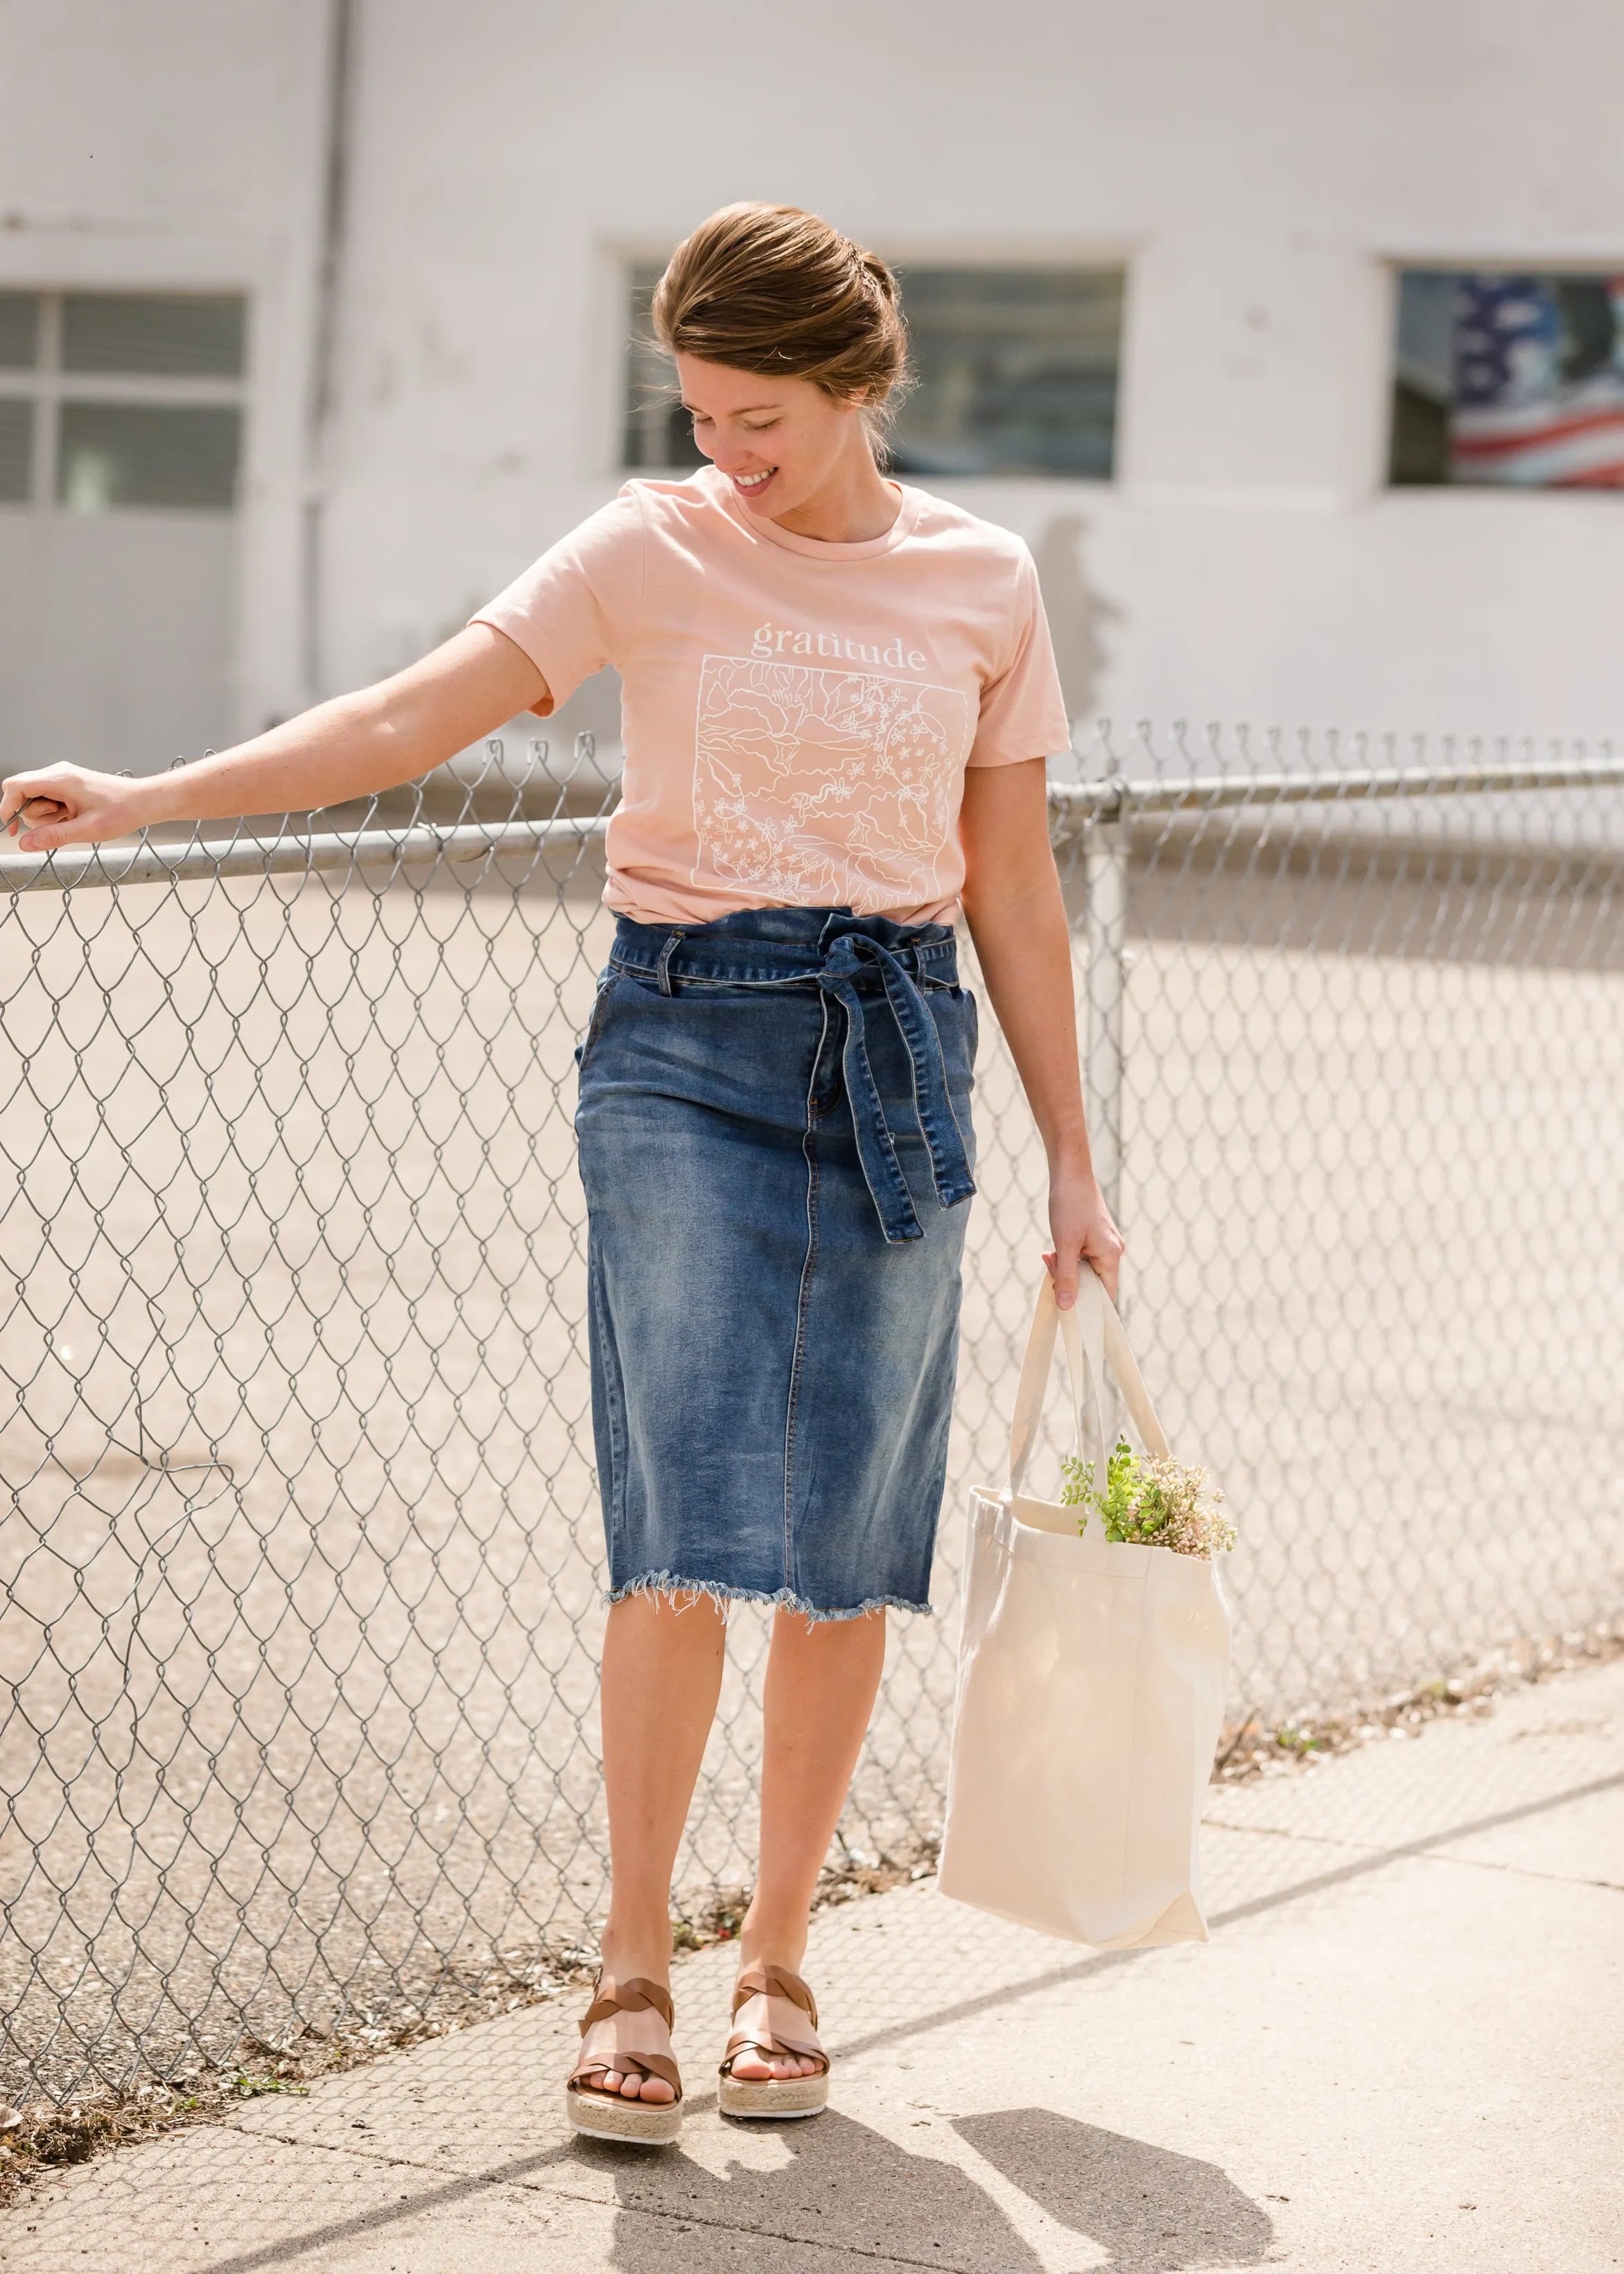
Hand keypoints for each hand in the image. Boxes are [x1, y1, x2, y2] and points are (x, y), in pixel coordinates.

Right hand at [0, 764, 149, 850]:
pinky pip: (47, 799)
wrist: (143, 801)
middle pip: (22, 793)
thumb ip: (54, 836)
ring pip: (34, 799)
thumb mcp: (87, 830)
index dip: (7, 808)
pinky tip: (73, 816)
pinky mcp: (66, 785)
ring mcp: (61, 778)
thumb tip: (25, 844)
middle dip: (34, 814)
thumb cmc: (121, 811)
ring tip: (72, 819)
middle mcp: (57, 773)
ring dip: (47, 815)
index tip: (12, 829)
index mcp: (60, 778)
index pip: (16, 786)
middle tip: (61, 822)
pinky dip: (55, 812)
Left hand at [1044, 1167, 1123, 1307]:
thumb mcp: (1065, 1244)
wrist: (1070, 1173)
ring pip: (1084, 1269)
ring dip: (1064, 1267)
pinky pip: (1082, 1257)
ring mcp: (1105, 1243)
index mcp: (1111, 1255)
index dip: (1088, 1306)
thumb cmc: (1069, 1205)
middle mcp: (1113, 1251)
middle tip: (1049, 1267)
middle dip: (1069, 1280)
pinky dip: (1066, 1256)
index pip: (1106, 1294)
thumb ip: (1066, 1276)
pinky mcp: (1095, 1236)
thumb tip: (1066, 1306)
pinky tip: (1052, 1249)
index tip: (1068, 1311)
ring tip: (1048, 1254)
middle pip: (1093, 1282)